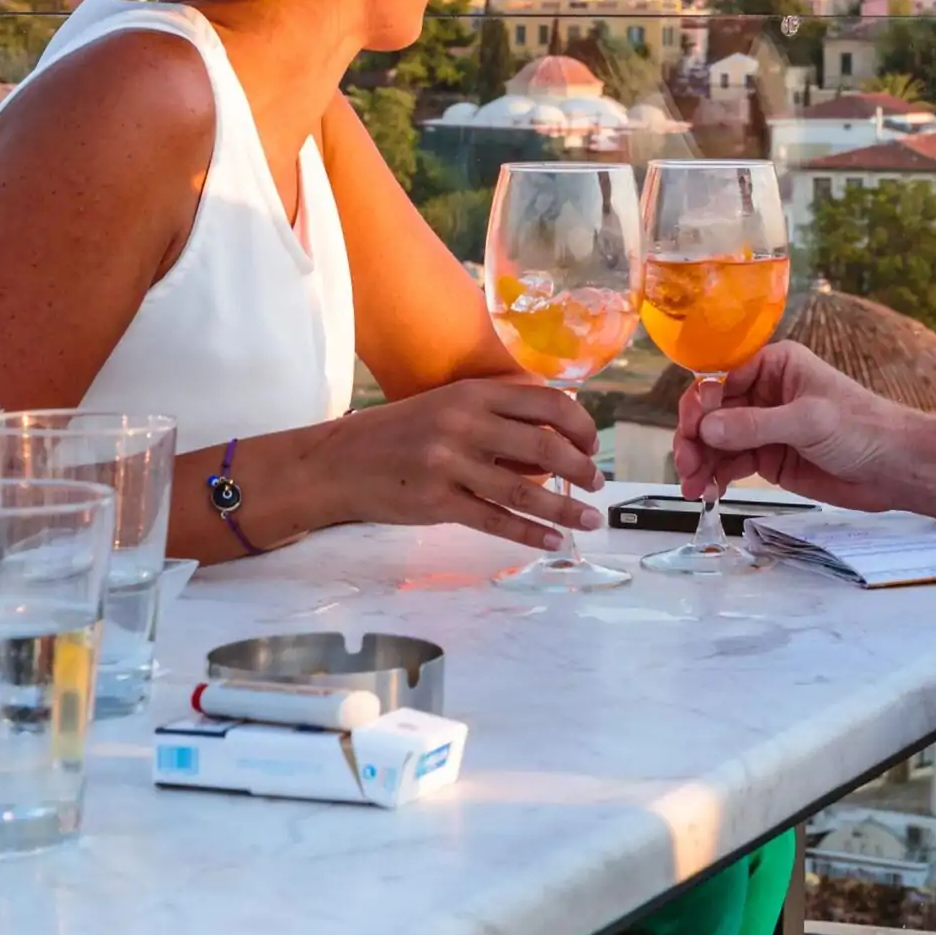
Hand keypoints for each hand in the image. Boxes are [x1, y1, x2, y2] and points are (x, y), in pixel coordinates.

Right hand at [293, 375, 603, 551]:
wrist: (337, 462)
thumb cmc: (398, 433)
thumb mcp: (448, 405)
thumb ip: (496, 415)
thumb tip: (554, 438)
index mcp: (473, 393)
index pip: (547, 403)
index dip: (580, 425)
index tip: (593, 444)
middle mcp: (465, 424)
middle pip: (545, 446)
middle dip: (581, 469)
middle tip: (598, 484)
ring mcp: (450, 465)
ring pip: (525, 490)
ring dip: (565, 508)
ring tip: (590, 519)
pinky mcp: (437, 503)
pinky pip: (496, 520)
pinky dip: (531, 534)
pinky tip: (553, 541)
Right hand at [674, 342, 924, 511]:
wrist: (893, 467)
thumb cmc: (862, 428)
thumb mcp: (808, 421)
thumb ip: (756, 425)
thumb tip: (708, 428)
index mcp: (775, 365)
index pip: (721, 378)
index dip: (701, 403)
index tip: (693, 430)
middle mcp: (764, 393)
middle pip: (712, 412)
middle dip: (694, 437)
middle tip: (686, 464)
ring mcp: (764, 427)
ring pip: (717, 441)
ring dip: (700, 461)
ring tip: (693, 486)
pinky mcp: (769, 458)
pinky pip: (731, 463)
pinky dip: (716, 476)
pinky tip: (708, 491)